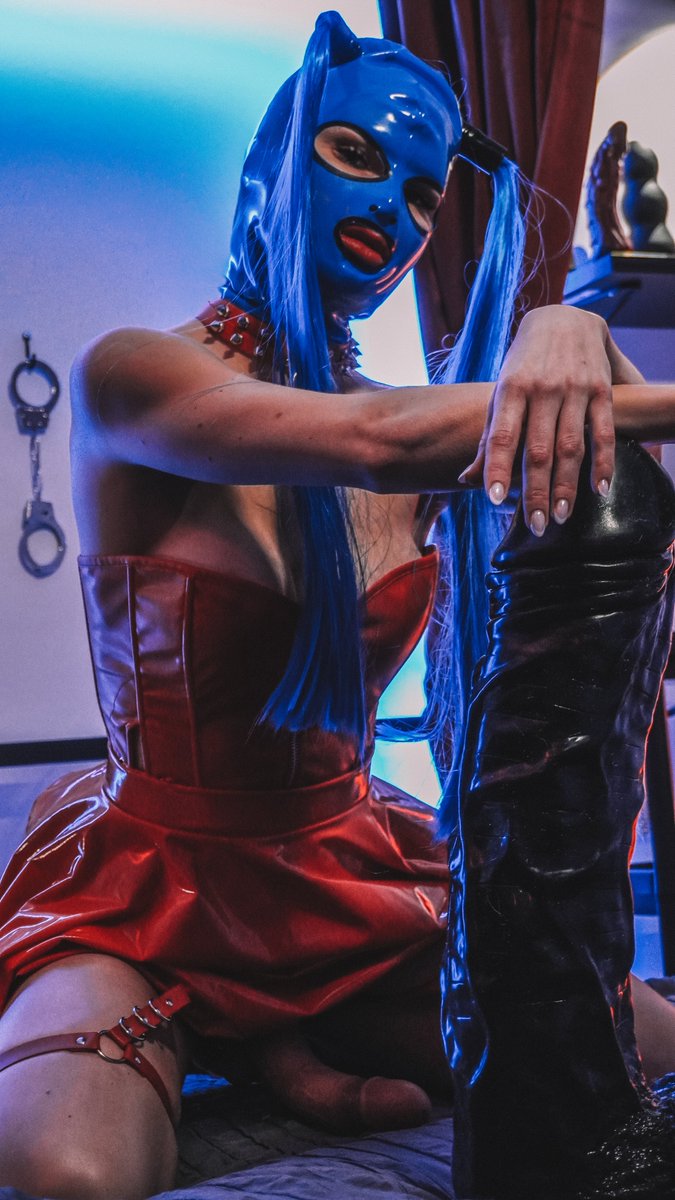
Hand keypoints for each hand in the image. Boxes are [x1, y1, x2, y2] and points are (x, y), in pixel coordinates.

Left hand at [460, 307, 614, 534]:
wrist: (564, 318)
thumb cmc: (524, 364)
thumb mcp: (500, 392)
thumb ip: (488, 437)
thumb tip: (466, 480)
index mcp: (511, 388)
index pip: (503, 435)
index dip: (498, 468)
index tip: (494, 500)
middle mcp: (543, 389)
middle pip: (539, 449)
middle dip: (536, 491)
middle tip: (536, 525)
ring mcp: (574, 389)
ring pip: (571, 446)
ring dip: (567, 485)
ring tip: (561, 516)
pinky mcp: (601, 390)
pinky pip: (603, 432)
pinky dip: (603, 463)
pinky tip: (600, 490)